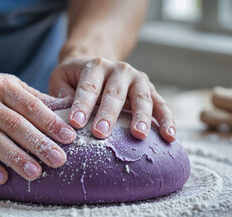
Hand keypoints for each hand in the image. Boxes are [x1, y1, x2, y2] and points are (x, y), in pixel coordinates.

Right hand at [0, 68, 75, 184]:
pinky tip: (2, 177)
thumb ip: (35, 98)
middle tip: (59, 160)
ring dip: (15, 158)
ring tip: (35, 173)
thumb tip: (68, 110)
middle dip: (39, 144)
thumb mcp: (10, 84)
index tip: (69, 137)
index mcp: (3, 86)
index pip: (31, 106)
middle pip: (15, 125)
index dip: (51, 122)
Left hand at [49, 57, 175, 141]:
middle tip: (102, 133)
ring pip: (142, 98)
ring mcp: (138, 80)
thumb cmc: (75, 79)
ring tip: (139, 135)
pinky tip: (170, 136)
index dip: (82, 105)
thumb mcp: (61, 79)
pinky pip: (162, 105)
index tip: (75, 124)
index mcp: (95, 66)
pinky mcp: (150, 92)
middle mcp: (119, 70)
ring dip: (141, 117)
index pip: (88, 87)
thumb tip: (64, 116)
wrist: (98, 66)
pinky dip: (167, 120)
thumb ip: (61, 94)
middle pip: (115, 93)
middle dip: (109, 114)